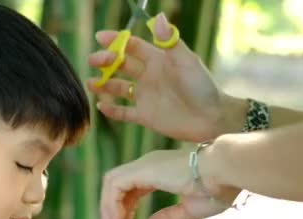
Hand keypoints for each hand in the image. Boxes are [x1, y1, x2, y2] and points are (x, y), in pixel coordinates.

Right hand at [87, 13, 233, 142]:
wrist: (211, 118)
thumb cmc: (202, 86)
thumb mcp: (186, 61)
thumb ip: (169, 41)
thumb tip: (158, 17)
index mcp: (158, 60)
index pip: (132, 46)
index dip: (116, 41)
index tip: (100, 37)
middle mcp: (148, 76)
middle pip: (121, 65)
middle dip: (105, 61)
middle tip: (93, 60)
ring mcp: (145, 96)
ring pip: (118, 88)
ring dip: (103, 85)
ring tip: (91, 83)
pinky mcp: (145, 116)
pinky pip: (124, 112)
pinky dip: (112, 111)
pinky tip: (101, 106)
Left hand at [99, 148, 239, 218]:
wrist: (229, 171)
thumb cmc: (219, 186)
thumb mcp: (190, 209)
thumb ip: (168, 218)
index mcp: (161, 171)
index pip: (132, 186)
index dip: (124, 206)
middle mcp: (150, 164)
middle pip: (118, 183)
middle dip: (112, 206)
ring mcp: (145, 164)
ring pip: (112, 182)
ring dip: (108, 205)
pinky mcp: (143, 169)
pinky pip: (115, 184)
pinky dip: (111, 202)